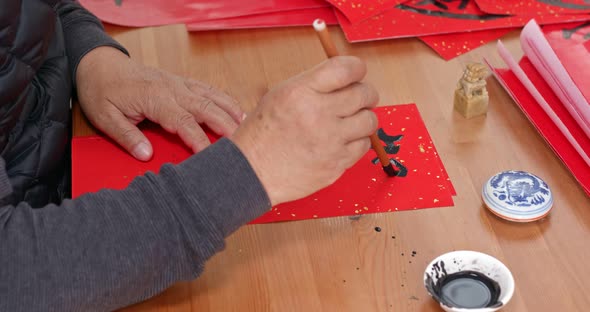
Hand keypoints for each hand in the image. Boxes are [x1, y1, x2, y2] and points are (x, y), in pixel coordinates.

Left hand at [76, 46, 243, 160]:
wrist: (100, 64)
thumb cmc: (102, 91)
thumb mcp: (105, 117)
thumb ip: (127, 137)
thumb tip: (146, 155)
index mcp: (155, 98)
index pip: (183, 122)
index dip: (199, 141)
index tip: (211, 157)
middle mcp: (173, 89)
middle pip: (207, 109)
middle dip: (226, 127)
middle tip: (243, 146)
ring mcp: (179, 84)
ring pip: (212, 97)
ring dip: (231, 112)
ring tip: (249, 129)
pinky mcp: (181, 82)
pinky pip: (209, 90)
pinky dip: (225, 100)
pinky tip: (237, 112)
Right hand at [231, 56, 378, 205]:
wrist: (252, 172)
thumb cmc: (263, 134)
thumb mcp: (279, 95)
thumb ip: (314, 84)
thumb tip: (347, 78)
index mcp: (301, 92)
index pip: (346, 70)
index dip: (357, 68)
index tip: (358, 72)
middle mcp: (318, 114)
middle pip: (363, 94)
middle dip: (365, 94)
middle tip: (358, 98)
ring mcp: (330, 141)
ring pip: (369, 121)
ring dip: (363, 118)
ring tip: (350, 121)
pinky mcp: (336, 164)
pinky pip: (364, 146)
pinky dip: (357, 141)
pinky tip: (343, 140)